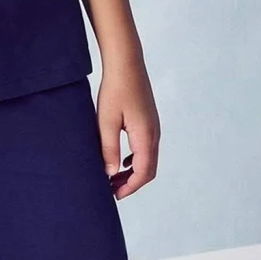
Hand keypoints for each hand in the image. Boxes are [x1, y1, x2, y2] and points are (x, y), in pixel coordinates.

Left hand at [96, 58, 159, 199]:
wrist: (126, 63)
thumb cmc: (115, 90)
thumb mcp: (106, 122)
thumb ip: (109, 149)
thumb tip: (111, 174)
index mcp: (145, 136)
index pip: (142, 172)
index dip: (129, 187)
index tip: (113, 195)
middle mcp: (154, 134)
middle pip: (148, 170)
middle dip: (131, 183)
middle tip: (111, 191)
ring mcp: (153, 127)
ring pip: (148, 159)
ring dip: (133, 172)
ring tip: (113, 178)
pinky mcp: (148, 121)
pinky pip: (146, 148)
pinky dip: (135, 160)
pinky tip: (121, 161)